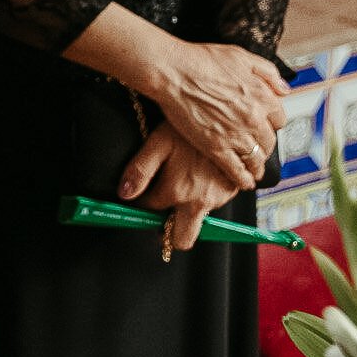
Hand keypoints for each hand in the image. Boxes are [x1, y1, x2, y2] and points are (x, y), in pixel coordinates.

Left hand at [118, 124, 242, 250]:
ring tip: (181, 176)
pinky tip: (198, 173)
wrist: (228, 118)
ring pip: (196, 218)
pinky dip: (202, 196)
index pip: (150, 211)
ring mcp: (218, 199)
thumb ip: (140, 170)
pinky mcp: (232, 192)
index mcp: (177, 191)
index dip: (141, 202)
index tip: (140, 193)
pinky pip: (212, 205)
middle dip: (169, 232)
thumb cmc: (188, 128)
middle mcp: (199, 202)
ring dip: (186, 207)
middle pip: (183, 238)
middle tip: (160, 211)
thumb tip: (124, 195)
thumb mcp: (158, 142)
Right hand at [146, 39, 286, 190]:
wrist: (173, 71)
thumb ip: (267, 72)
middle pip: (269, 141)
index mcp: (263, 97)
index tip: (264, 125)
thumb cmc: (201, 59)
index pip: (278, 119)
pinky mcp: (216, 147)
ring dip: (257, 166)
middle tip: (258, 148)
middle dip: (265, 146)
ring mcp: (236, 135)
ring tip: (254, 170)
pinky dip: (242, 178)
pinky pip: (236, 170)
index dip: (271, 123)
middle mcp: (254, 119)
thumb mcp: (241, 56)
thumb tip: (284, 89)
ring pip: (255, 158)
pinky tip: (244, 182)